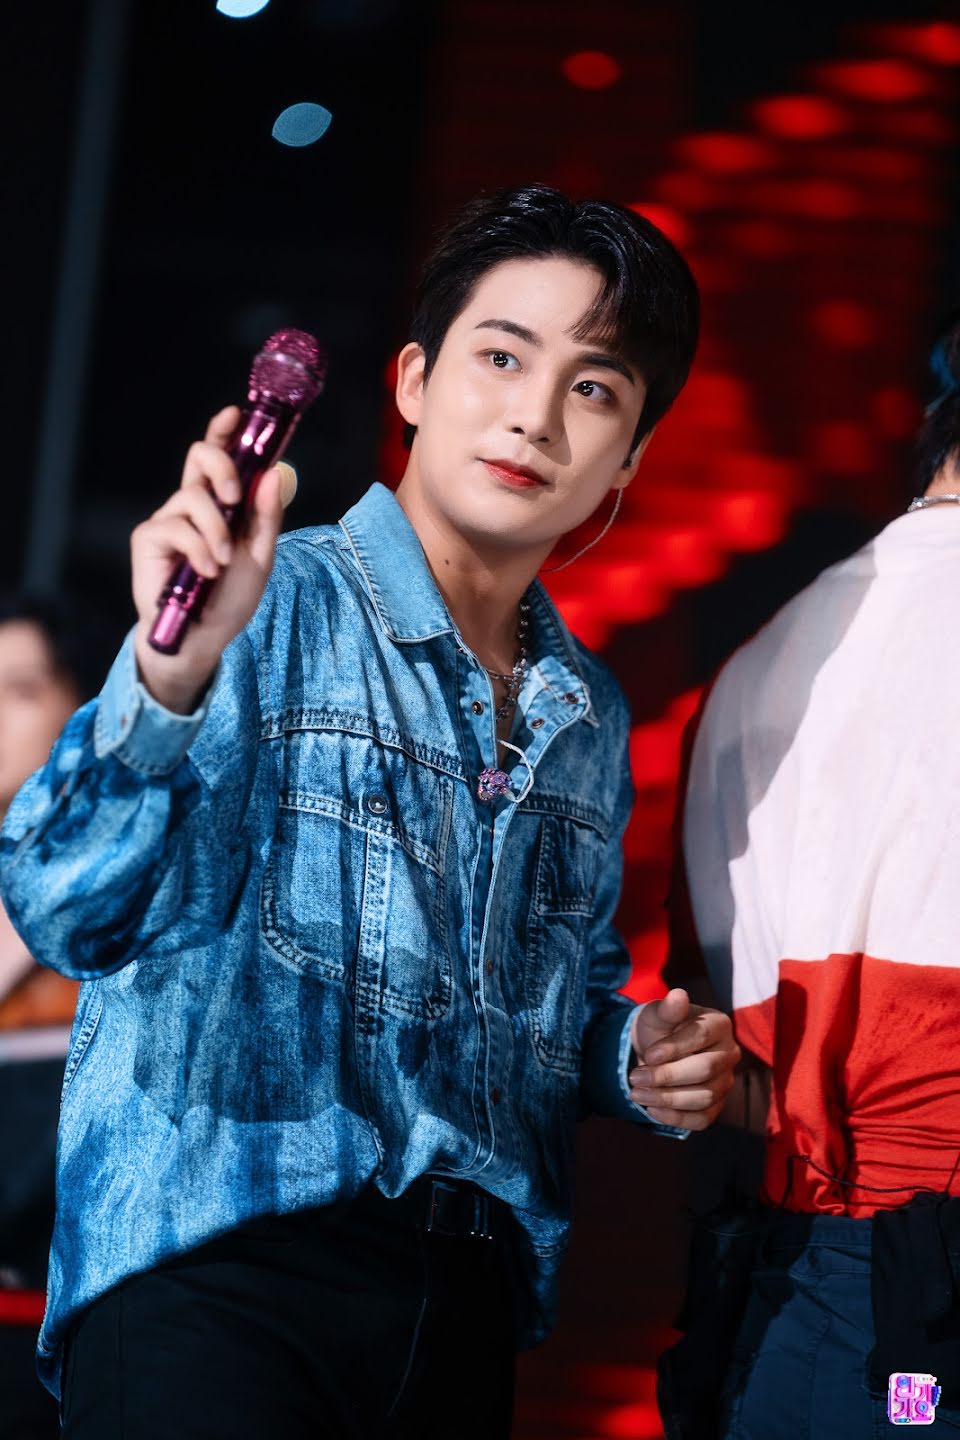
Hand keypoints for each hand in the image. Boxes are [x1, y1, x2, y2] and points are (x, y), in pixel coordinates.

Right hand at [132, 407, 285, 712]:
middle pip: (200, 456)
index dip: (224, 431)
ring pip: (194, 496)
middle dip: (222, 467)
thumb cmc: (230, 596)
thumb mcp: (260, 555)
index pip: (220, 455)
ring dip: (216, 531)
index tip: (236, 413)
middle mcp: (192, 503)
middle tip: (234, 496)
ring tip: (222, 563)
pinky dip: (199, 550)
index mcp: (220, 502)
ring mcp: (169, 518)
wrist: (204, 636)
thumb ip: (265, 516)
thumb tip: (274, 474)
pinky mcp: (149, 538)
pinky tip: (205, 572)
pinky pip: (177, 527)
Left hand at [627, 988, 738, 1130]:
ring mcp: (725, 1081)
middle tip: (634, 1077)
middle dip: (666, 1076)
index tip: (648, 1055)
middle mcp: (729, 1053)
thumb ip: (667, 1008)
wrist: (655, 1052)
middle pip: (705, 1071)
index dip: (674, 1048)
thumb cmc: (659, 1029)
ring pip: (704, 1097)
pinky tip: (651, 1109)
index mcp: (719, 1024)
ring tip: (636, 1093)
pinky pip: (702, 1119)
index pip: (701, 1037)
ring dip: (666, 1099)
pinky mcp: (717, 1106)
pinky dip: (676, 1118)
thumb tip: (678, 995)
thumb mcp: (657, 1014)